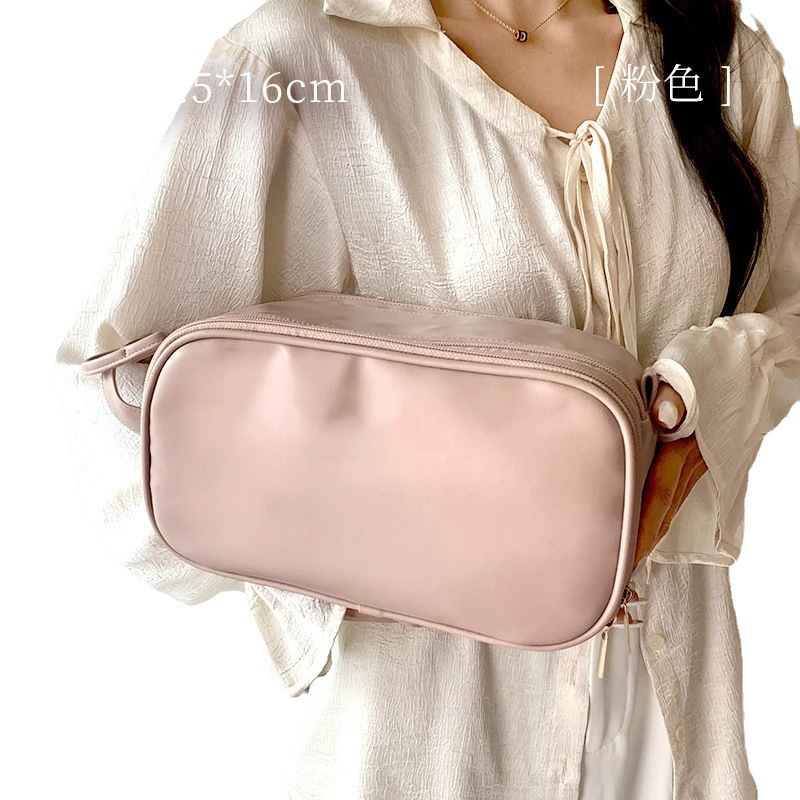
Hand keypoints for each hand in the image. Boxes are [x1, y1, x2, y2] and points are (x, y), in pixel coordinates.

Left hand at [633, 381, 708, 571]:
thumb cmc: (709, 365)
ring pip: (667, 507)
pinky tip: (637, 525)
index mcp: (686, 446)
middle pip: (662, 513)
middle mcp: (693, 463)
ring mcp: (696, 465)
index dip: (640, 531)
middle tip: (614, 576)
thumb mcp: (687, 371)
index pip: (658, 496)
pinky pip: (670, 495)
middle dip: (639, 547)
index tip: (623, 562)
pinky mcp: (693, 461)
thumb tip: (662, 416)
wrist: (746, 364)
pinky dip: (654, 516)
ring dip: (646, 533)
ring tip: (621, 561)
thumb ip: (673, 394)